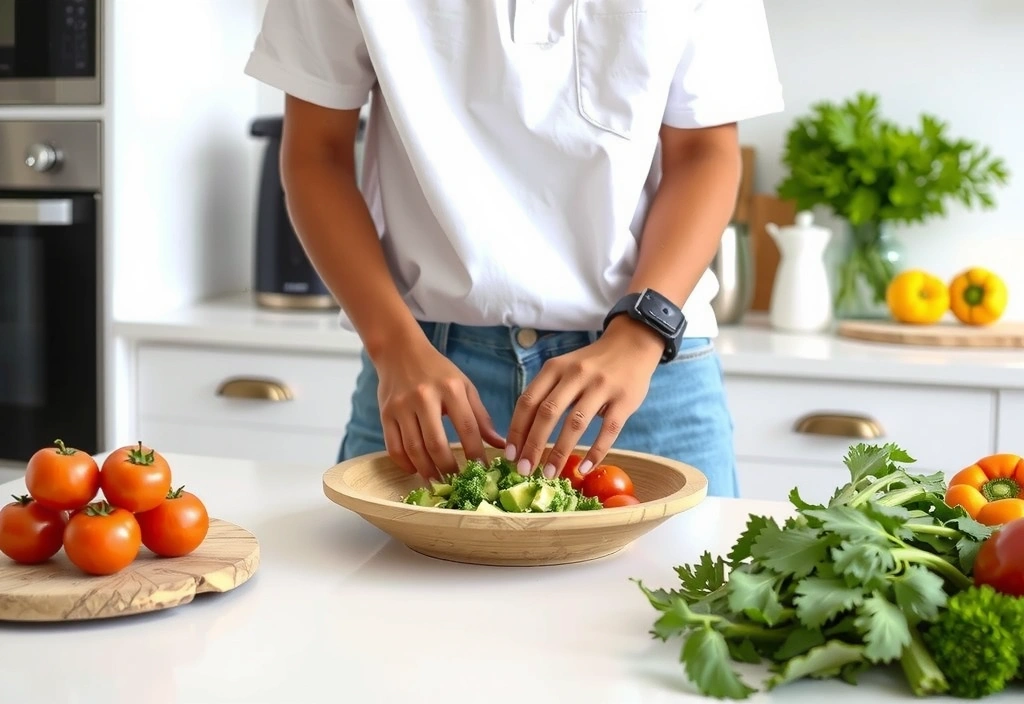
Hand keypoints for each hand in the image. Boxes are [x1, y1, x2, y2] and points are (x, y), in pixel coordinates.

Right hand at [374, 339, 504, 480]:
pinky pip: (393, 447)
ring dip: (427, 471)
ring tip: (438, 482)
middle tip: (457, 483)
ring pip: (414, 449)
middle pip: (437, 444)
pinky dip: (405, 464)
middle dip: (449, 469)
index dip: (476, 454)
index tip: (483, 471)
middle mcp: (424, 398)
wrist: (399, 351)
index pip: (467, 429)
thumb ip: (481, 416)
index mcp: (450, 389)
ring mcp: (401, 406)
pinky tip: (416, 469)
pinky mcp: (384, 414)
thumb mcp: (464, 386)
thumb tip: (500, 445)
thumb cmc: (437, 371)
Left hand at [505, 316, 663, 477]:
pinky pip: (608, 430)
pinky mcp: (624, 400)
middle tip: (525, 470)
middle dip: (533, 445)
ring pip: (575, 423)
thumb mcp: (564, 368)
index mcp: (555, 368)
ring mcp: (601, 386)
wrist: (632, 344)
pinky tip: (584, 468)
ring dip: (560, 453)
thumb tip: (524, 436)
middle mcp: (575, 375)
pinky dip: (595, 452)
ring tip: (549, 475)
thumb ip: (547, 393)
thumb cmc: (591, 364)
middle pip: (547, 413)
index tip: (510, 455)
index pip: (528, 401)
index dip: (517, 430)